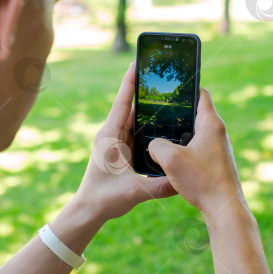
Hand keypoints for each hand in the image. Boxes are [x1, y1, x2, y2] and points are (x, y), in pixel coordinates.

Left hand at [74, 62, 176, 223]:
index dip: (129, 83)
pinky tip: (164, 119)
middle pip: (130, 106)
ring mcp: (117, 141)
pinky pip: (137, 130)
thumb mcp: (133, 192)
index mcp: (109, 136)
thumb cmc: (104, 198)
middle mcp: (112, 134)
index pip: (121, 103)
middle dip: (144, 89)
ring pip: (135, 117)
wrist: (90, 210)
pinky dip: (149, 122)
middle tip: (159, 74)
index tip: (136, 63)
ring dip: (148, 106)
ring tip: (166, 92)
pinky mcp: (123, 149)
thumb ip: (158, 186)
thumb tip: (182, 180)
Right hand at [147, 88, 246, 216]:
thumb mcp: (171, 159)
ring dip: (180, 135)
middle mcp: (218, 132)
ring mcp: (219, 148)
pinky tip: (172, 159)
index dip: (184, 89)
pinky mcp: (216, 162)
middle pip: (196, 113)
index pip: (200, 94)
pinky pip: (198, 148)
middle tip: (157, 115)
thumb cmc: (203, 181)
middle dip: (177, 114)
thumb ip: (156, 145)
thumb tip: (153, 145)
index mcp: (211, 123)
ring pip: (196, 133)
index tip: (168, 90)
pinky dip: (185, 150)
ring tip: (161, 138)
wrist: (225, 209)